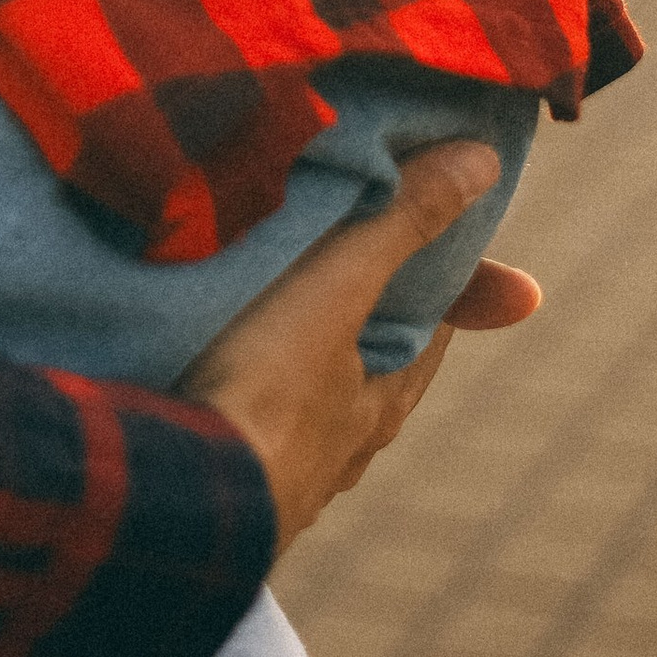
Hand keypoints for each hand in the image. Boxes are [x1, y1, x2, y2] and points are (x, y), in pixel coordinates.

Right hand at [182, 144, 541, 550]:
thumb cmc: (262, 391)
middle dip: (362, 322)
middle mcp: (337, 449)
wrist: (170, 494)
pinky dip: (236, 389)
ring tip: (260, 312)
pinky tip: (202, 369)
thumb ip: (402, 222)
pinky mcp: (216, 484)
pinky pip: (239, 424)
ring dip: (292, 360)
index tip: (436, 235)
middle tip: (347, 266)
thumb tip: (486, 161)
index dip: (439, 283)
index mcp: (377, 403)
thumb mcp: (337, 289)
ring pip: (303, 405)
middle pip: (368, 370)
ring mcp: (276, 475)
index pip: (430, 330)